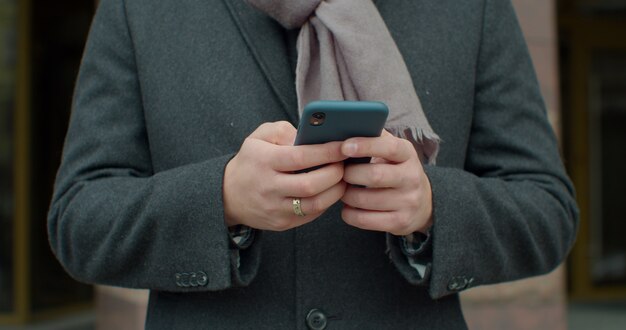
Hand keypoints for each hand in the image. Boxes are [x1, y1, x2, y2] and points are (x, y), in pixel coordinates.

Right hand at [223, 121, 347, 230]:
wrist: (228, 195)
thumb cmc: (252, 160)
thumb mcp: (259, 136)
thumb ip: (284, 130)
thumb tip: (312, 137)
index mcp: (263, 161)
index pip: (300, 158)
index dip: (326, 152)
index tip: (343, 146)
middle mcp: (268, 187)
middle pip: (310, 185)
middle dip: (335, 173)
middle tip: (345, 163)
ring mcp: (275, 209)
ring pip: (314, 204)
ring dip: (335, 191)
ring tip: (343, 178)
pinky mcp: (281, 224)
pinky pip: (311, 215)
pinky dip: (326, 202)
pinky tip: (331, 191)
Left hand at [340, 130, 432, 235]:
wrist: (422, 203)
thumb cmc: (395, 169)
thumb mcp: (392, 151)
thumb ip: (374, 137)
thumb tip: (344, 126)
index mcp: (407, 154)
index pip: (389, 147)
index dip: (365, 146)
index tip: (344, 146)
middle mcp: (412, 177)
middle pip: (374, 175)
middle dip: (350, 174)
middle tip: (339, 173)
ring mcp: (408, 202)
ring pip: (365, 200)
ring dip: (346, 195)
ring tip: (342, 190)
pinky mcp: (400, 222)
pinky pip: (365, 220)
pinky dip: (349, 214)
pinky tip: (347, 207)